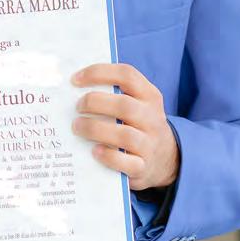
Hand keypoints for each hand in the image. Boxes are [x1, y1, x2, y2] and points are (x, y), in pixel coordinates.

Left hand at [70, 62, 178, 192]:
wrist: (165, 158)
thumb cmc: (139, 125)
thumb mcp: (137, 104)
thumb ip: (113, 94)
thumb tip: (73, 87)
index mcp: (149, 96)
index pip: (127, 75)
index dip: (99, 73)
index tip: (75, 79)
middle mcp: (152, 118)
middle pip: (124, 105)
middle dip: (94, 103)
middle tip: (77, 107)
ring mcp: (150, 144)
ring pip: (124, 135)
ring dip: (95, 129)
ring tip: (77, 127)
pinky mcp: (143, 167)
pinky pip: (127, 163)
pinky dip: (108, 157)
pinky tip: (94, 151)